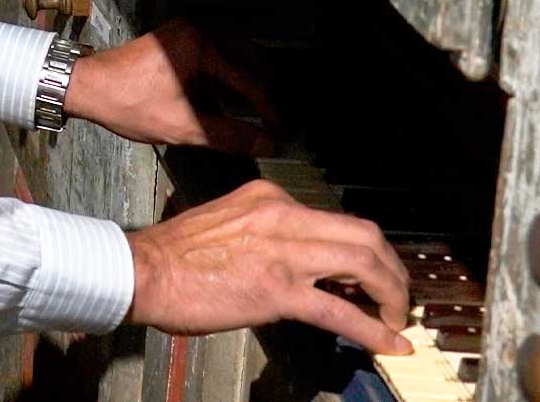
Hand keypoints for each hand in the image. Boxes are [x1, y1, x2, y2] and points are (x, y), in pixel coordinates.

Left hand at [64, 20, 283, 152]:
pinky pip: (214, 58)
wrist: (87, 88)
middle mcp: (197, 30)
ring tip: (264, 114)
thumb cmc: (129, 104)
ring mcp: (186, 33)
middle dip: (266, 91)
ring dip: (248, 85)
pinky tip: (233, 105)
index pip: (247, 78)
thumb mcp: (182, 126)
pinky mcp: (177, 43)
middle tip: (280, 120)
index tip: (283, 130)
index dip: (269, 109)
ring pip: (232, 58)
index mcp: (200, 43)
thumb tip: (267, 145)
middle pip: (247, 60)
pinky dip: (227, 80)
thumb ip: (228, 135)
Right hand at [125, 179, 410, 354]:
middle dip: (391, 267)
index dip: (363, 250)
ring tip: (397, 317)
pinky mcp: (277, 290)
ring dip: (391, 293)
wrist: (142, 270)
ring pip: (363, 263)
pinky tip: (389, 342)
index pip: (335, 218)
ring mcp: (283, 252)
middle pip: (364, 233)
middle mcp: (282, 214)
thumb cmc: (174, 255)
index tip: (369, 275)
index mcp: (269, 197)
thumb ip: (266, 234)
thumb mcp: (229, 223)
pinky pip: (339, 310)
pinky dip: (373, 328)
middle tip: (397, 295)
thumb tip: (301, 265)